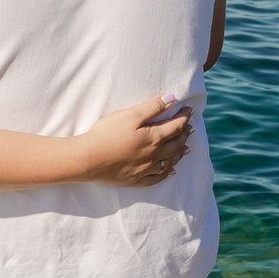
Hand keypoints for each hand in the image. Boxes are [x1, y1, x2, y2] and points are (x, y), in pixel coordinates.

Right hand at [78, 95, 192, 186]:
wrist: (89, 159)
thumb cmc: (107, 133)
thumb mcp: (130, 115)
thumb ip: (152, 107)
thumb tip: (172, 98)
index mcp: (153, 137)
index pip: (175, 126)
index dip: (184, 117)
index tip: (189, 110)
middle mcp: (154, 155)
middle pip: (175, 144)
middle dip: (184, 134)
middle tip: (190, 128)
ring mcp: (145, 169)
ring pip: (169, 162)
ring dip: (179, 154)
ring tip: (186, 148)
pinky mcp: (135, 179)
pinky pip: (156, 178)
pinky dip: (166, 174)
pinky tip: (171, 172)